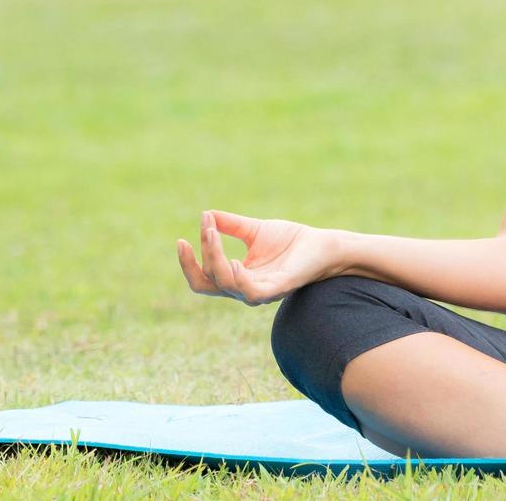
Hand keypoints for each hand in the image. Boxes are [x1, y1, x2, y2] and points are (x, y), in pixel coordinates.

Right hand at [177, 210, 333, 305]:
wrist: (324, 245)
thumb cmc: (291, 241)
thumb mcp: (254, 230)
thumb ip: (230, 225)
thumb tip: (205, 214)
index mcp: (237, 277)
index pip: (203, 278)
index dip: (188, 263)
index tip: (181, 240)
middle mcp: (244, 288)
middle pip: (207, 284)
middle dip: (198, 259)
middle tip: (203, 231)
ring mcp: (260, 291)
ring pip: (226, 285)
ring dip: (215, 259)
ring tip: (213, 235)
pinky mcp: (278, 288)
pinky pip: (251, 291)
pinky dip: (238, 278)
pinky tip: (233, 262)